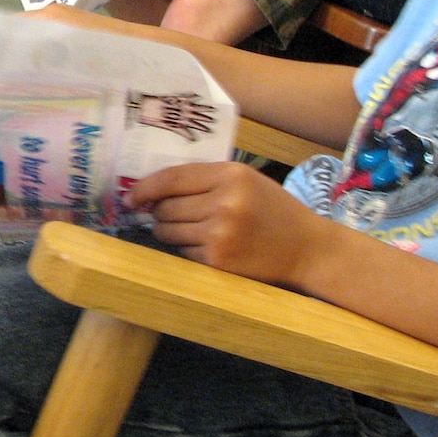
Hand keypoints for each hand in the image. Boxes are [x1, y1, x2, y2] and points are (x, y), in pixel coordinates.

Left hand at [126, 161, 333, 286]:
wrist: (307, 249)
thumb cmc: (274, 210)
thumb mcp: (246, 181)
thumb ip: (206, 179)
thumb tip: (155, 187)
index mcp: (230, 175)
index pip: (171, 178)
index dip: (144, 188)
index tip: (130, 196)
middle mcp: (224, 203)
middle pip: (165, 207)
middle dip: (158, 212)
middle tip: (162, 214)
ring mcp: (219, 234)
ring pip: (168, 231)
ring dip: (168, 231)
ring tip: (187, 230)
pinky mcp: (217, 261)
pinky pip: (183, 253)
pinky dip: (187, 250)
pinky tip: (206, 246)